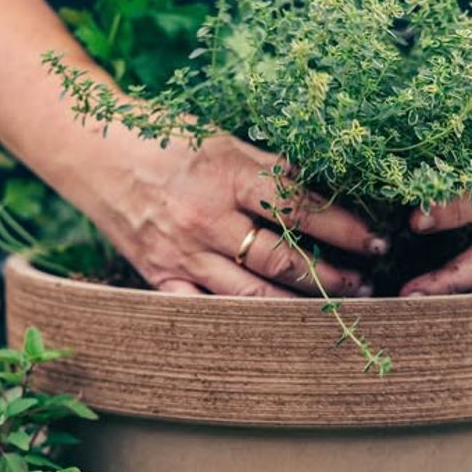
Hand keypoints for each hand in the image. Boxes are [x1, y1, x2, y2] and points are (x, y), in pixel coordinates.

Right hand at [78, 131, 385, 297]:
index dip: (346, 227)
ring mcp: (181, 253)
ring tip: (333, 310)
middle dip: (333, 275)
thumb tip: (327, 192)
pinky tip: (273, 334)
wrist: (93, 151)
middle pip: (283, 258)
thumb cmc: (165, 137)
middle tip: (367, 284)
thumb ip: (270, 169)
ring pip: (250, 294)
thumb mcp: (223, 140)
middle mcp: (205, 218)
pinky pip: (203, 311)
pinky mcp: (160, 276)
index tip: (378, 240)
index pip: (301, 208)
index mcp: (227, 174)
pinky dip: (238, 325)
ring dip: (298, 306)